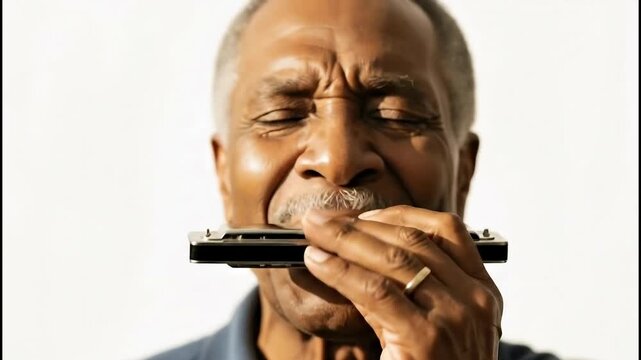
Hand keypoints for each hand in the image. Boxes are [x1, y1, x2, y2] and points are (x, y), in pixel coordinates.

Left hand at [302, 205, 502, 359]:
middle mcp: (474, 300)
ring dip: (344, 239)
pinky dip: (341, 270)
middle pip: (412, 239)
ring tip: (312, 232)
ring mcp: (455, 318)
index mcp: (482, 291)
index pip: (447, 230)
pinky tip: (318, 262)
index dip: (400, 214)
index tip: (364, 216)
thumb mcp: (429, 326)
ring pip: (392, 258)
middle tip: (321, 218)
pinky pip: (376, 291)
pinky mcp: (427, 339)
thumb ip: (400, 291)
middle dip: (359, 224)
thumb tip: (350, 255)